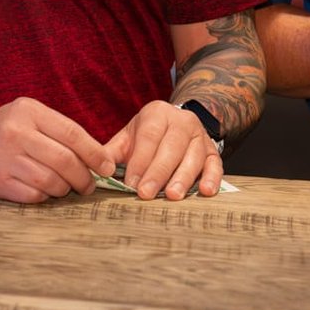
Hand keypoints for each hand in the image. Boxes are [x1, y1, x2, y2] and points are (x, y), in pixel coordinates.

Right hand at [0, 97, 112, 202]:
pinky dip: (45, 196)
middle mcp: (16, 133)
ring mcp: (5, 158)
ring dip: (65, 188)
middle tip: (89, 185)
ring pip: (51, 181)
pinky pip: (34, 195)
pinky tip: (45, 190)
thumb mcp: (30, 115)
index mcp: (29, 111)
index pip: (72, 133)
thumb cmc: (6, 129)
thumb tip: (98, 158)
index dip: (94, 153)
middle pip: (64, 161)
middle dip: (84, 177)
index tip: (107, 167)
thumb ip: (60, 131)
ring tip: (66, 187)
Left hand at [104, 101, 222, 199]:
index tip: (131, 183)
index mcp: (157, 113)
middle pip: (170, 148)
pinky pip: (215, 164)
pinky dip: (212, 178)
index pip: (148, 137)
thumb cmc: (148, 136)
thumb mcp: (129, 137)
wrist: (176, 124)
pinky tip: (205, 191)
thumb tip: (93, 170)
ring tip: (172, 196)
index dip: (140, 160)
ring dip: (183, 178)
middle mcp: (181, 121)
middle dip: (157, 173)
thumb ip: (112, 152)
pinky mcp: (213, 150)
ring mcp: (199, 135)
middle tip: (146, 194)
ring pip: (193, 157)